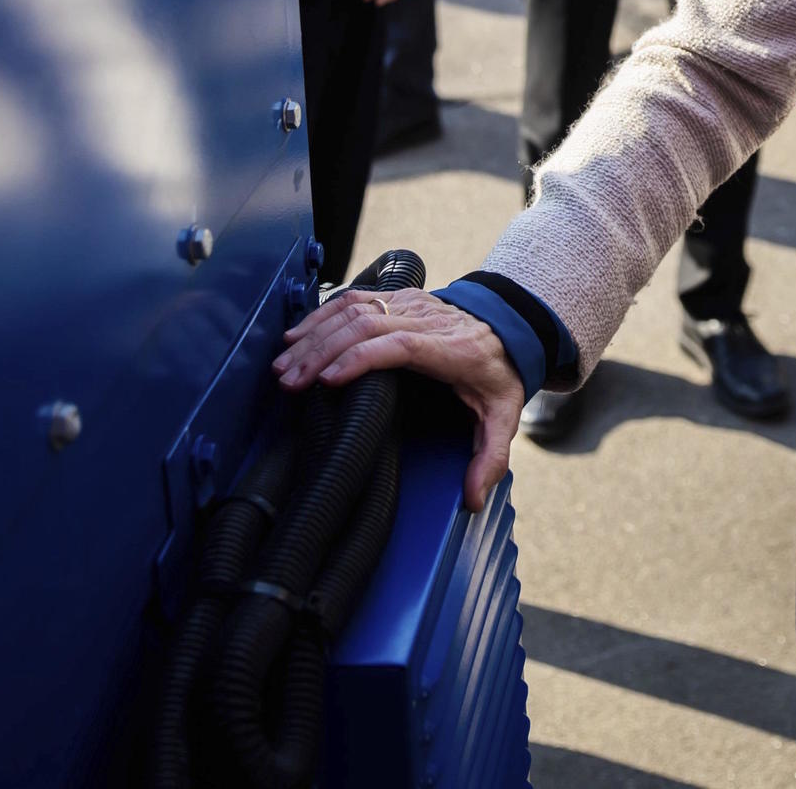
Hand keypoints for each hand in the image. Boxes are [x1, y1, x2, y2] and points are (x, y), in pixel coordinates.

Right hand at [277, 287, 525, 509]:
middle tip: (290, 381)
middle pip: (366, 324)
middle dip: (321, 352)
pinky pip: (355, 298)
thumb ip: (491, 457)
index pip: (400, 345)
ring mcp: (411, 303)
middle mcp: (427, 319)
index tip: (326, 381)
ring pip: (355, 309)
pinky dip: (322, 315)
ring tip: (284, 364)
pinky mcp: (399, 297)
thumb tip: (472, 498)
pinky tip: (298, 334)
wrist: (510, 326)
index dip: (359, 359)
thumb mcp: (503, 416)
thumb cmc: (499, 373)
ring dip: (315, 334)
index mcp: (450, 349)